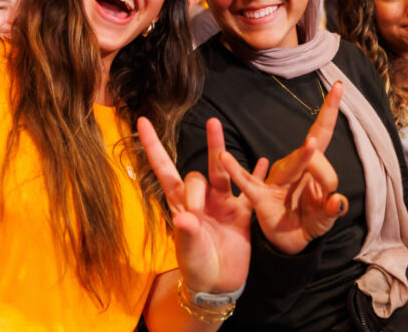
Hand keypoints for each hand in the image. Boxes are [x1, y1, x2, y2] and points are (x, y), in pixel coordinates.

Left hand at [138, 117, 249, 292]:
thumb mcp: (190, 254)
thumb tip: (183, 218)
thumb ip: (188, 235)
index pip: (163, 169)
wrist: (218, 286)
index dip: (153, 146)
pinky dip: (257, 175)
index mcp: (180, 205)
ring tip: (215, 124)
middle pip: (197, 174)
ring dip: (219, 149)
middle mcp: (201, 199)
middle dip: (196, 188)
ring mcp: (223, 204)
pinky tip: (266, 162)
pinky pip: (250, 189)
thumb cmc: (196, 268)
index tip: (142, 121)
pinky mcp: (242, 214)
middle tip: (197, 211)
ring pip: (222, 171)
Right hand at [219, 83, 348, 254]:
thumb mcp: (325, 219)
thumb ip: (332, 210)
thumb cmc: (306, 222)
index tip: (339, 86)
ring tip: (312, 145)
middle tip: (325, 141)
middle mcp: (294, 169)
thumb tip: (337, 201)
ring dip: (302, 157)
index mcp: (312, 170)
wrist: (287, 243)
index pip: (323, 137)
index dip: (329, 112)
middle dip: (321, 145)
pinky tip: (224, 159)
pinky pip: (247, 182)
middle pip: (313, 154)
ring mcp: (276, 181)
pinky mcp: (260, 197)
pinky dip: (236, 170)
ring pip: (292, 167)